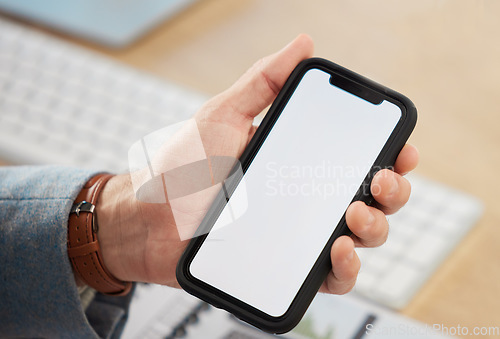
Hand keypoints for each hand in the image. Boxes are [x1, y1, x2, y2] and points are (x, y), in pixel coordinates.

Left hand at [95, 34, 418, 294]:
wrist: (151, 220)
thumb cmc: (185, 166)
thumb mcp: (223, 115)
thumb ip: (262, 81)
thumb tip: (302, 44)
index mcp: (302, 161)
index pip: (359, 158)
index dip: (391, 155)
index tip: (401, 150)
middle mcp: (308, 197)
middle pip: (373, 198)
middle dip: (392, 192)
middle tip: (377, 182)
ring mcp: (300, 234)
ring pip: (362, 238)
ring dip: (375, 228)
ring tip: (353, 215)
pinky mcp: (288, 267)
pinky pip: (332, 276)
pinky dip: (346, 270)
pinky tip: (337, 252)